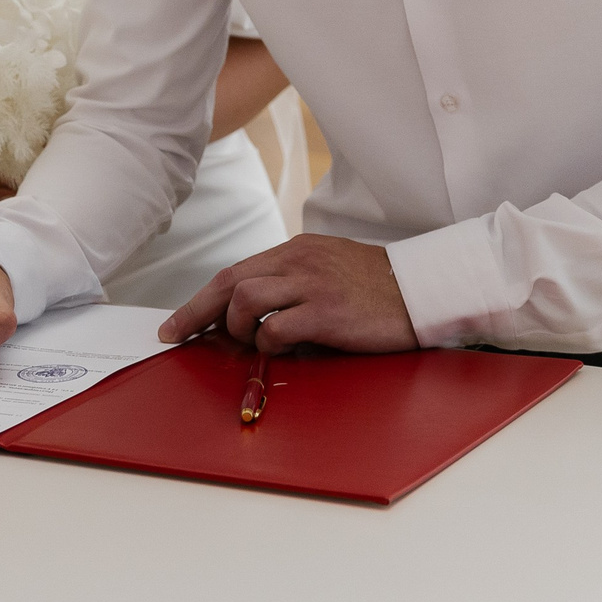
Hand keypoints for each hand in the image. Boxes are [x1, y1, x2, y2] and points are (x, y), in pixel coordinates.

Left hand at [159, 235, 416, 355]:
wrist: (425, 290)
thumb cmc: (378, 288)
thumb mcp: (329, 270)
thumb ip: (293, 283)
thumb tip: (254, 315)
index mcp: (296, 251)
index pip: (235, 272)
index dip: (201, 300)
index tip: (178, 323)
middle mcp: (298, 261)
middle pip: (229, 282)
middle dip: (195, 312)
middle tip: (176, 336)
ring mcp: (312, 284)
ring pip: (245, 299)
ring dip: (238, 327)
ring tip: (252, 343)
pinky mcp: (327, 311)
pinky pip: (277, 327)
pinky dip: (269, 342)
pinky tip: (282, 350)